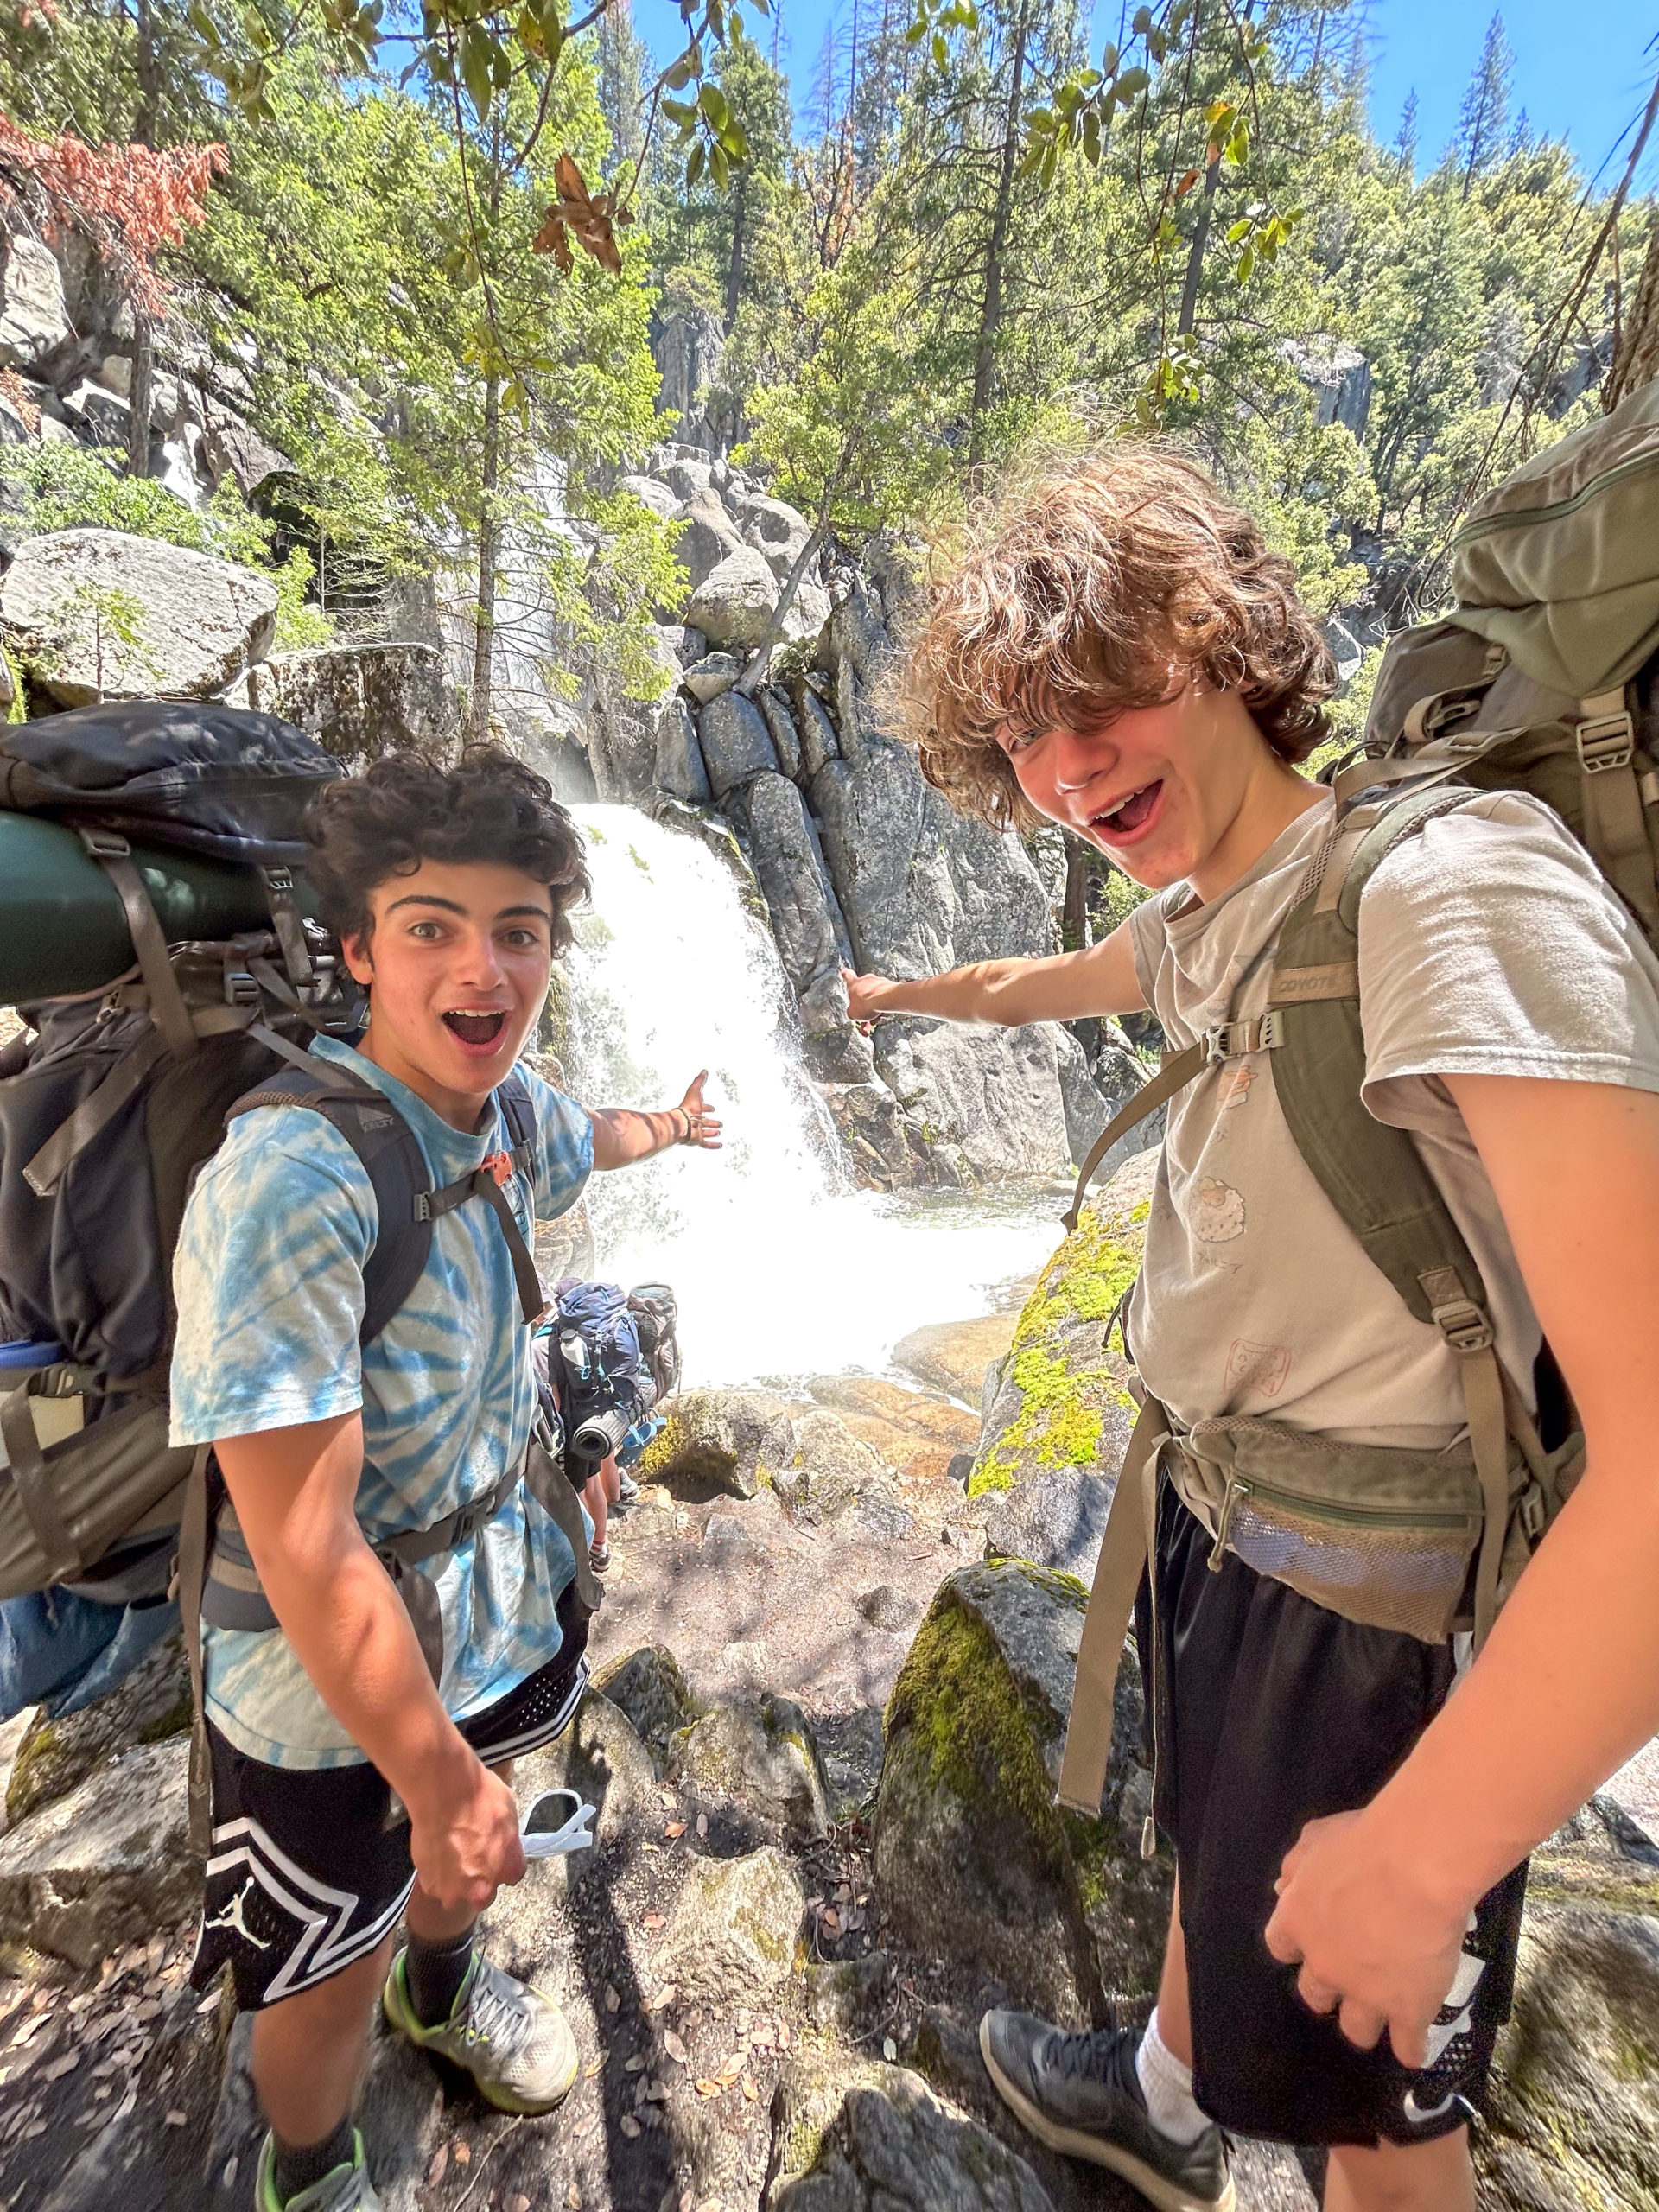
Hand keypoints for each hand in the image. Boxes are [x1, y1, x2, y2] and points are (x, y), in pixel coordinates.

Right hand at [407, 1754, 525, 1915]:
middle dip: (477, 1880)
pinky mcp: (430, 1885)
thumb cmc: (479, 1798)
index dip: (501, 1862)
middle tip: (468, 1855)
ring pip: (456, 1893)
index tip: (493, 1852)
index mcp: (511, 1868)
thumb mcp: (508, 1811)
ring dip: (453, 1879)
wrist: (444, 1796)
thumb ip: (507, 1837)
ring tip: (449, 1853)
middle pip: (483, 1893)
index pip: (512, 1874)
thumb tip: (500, 1837)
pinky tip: (436, 1850)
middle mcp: (485, 1888)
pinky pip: (435, 1883)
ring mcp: (455, 1891)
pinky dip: (435, 1871)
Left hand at [677, 1070, 722, 1149]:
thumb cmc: (688, 1107)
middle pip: (705, 1121)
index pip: (702, 1108)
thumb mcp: (695, 1091)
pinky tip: (720, 1145)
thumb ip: (699, 1081)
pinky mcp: (698, 1140)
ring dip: (712, 1132)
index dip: (707, 1107)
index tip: (712, 1108)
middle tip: (719, 1123)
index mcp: (695, 1110)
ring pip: (706, 1132)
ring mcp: (697, 1131)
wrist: (683, 1123)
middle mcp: (696, 1121)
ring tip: (719, 1131)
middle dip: (711, 1122)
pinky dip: (714, 1145)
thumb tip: (704, 1071)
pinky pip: (707, 1144)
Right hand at [840, 966, 891, 1035]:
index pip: (847, 976)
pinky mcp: (890, 987)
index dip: (845, 974)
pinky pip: (884, 999)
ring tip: (875, 1019)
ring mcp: (879, 982)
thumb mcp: (852, 1013)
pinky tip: (883, 1015)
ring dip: (875, 1010)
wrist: (886, 999)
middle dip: (864, 1007)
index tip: (844, 971)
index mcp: (853, 983)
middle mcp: (866, 980)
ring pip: (875, 998)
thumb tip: (853, 1014)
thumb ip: (852, 1012)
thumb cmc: (868, 1003)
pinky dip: (884, 1008)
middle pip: (863, 994)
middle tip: (865, 1018)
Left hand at [1263, 1810, 1471, 2066]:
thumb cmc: (1364, 1841)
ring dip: (1365, 2023)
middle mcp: (1324, 1965)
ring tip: (1379, 2018)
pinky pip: (1407, 2045)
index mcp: (1297, 1921)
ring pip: (1356, 2029)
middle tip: (1348, 1980)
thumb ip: (1296, 1864)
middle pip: (1315, 1994)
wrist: (1414, 1866)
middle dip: (1329, 1990)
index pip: (1281, 1946)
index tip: (1309, 1943)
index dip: (1297, 1946)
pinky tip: (1413, 2050)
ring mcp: (1365, 1994)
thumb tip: (1282, 1885)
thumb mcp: (1316, 1839)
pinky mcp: (1407, 2010)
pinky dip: (1411, 2049)